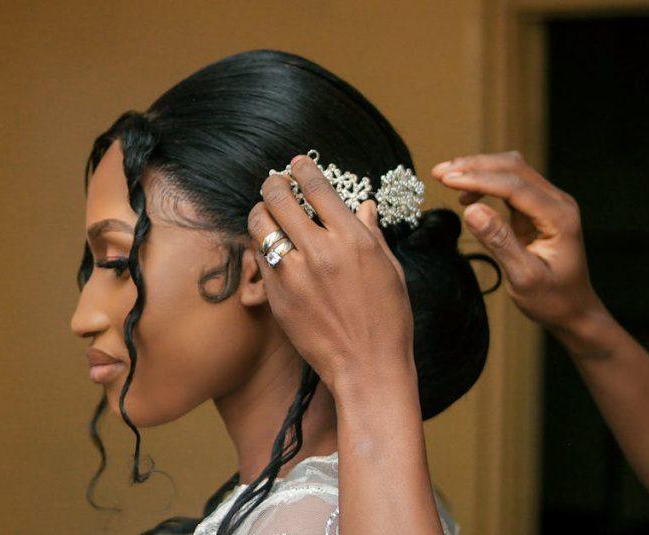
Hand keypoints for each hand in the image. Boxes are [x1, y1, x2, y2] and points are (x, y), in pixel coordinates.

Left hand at [247, 154, 414, 394]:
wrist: (367, 367)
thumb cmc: (388, 320)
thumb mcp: (389, 270)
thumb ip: (370, 233)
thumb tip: (363, 205)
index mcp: (352, 240)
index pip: (317, 188)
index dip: (303, 169)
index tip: (297, 163)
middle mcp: (320, 252)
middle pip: (279, 198)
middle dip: (274, 183)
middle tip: (274, 181)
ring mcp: (294, 274)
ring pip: (261, 225)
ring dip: (261, 211)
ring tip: (266, 209)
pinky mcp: (277, 296)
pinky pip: (260, 258)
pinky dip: (262, 246)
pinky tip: (269, 245)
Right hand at [431, 151, 605, 334]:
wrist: (572, 309)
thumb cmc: (552, 299)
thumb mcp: (524, 277)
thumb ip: (499, 241)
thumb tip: (471, 210)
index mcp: (559, 217)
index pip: (515, 186)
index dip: (479, 180)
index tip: (447, 181)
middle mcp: (557, 203)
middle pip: (514, 168)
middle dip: (474, 166)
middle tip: (439, 173)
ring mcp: (548, 203)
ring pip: (511, 171)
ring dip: (478, 170)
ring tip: (446, 177)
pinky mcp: (536, 209)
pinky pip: (509, 185)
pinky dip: (485, 183)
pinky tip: (467, 196)